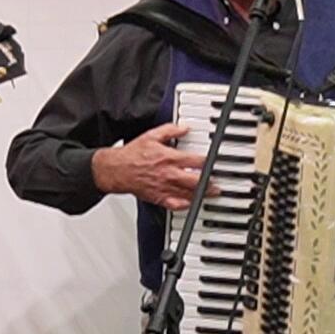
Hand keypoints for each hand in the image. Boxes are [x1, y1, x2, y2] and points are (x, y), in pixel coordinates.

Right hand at [92, 122, 217, 210]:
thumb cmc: (133, 154)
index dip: (209, 162)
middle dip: (209, 183)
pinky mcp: (158, 198)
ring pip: (188, 194)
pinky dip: (185, 205)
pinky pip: (175, 205)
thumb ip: (170, 130)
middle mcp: (169, 174)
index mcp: (170, 158)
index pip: (196, 161)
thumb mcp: (152, 136)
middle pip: (196, 181)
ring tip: (211, 194)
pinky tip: (191, 203)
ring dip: (201, 195)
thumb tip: (185, 128)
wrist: (117, 170)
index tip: (215, 163)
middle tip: (217, 184)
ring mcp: (165, 187)